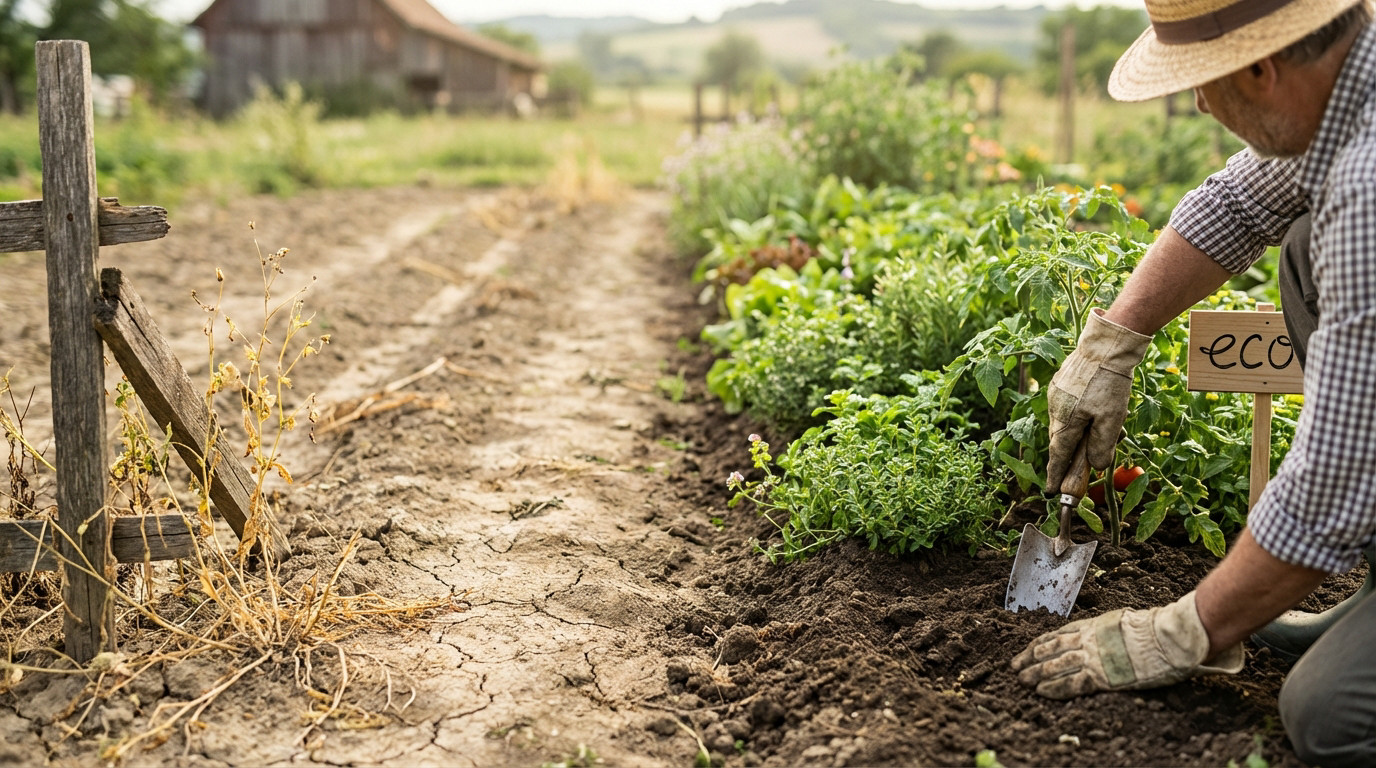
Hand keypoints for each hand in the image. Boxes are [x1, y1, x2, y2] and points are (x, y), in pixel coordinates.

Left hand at [1010, 591, 1243, 698]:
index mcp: (1090, 625)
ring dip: (1035, 674)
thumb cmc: (1151, 629)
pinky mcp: (1101, 676)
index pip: (1055, 634)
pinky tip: (1042, 692)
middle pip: (1049, 649)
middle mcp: (1086, 640)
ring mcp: (1092, 658)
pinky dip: (1054, 688)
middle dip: (1030, 659)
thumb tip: (1096, 632)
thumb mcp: (1119, 621)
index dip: (1038, 644)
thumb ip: (1102, 629)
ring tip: (1022, 680)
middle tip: (1015, 667)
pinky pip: (1071, 683)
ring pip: (1054, 666)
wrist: (1167, 637)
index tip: (1026, 650)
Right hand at [1045, 308, 1149, 489]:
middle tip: (1078, 468)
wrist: (1106, 345)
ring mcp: (1058, 394)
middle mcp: (1055, 409)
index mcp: (1065, 421)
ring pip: (1066, 422)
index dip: (1056, 474)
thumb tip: (1097, 465)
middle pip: (1061, 440)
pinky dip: (1080, 415)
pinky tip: (1098, 408)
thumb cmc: (1109, 383)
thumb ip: (1101, 446)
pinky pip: (1069, 406)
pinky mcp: (1063, 381)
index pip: (1058, 455)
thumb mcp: (1111, 420)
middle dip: (1069, 454)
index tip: (1051, 491)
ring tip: (1104, 428)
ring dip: (1080, 432)